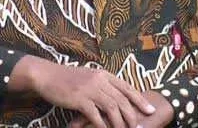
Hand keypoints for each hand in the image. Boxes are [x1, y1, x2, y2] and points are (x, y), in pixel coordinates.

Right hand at [10, 56, 154, 127]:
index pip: (127, 88)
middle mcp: (99, 80)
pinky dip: (102, 125)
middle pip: (122, 99)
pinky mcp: (79, 99)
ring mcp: (89, 89)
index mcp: (104, 74)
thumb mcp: (89, 76)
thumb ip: (103, 84)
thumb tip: (117, 95)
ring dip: (120, 122)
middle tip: (138, 126)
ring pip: (112, 108)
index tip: (150, 110)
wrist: (47, 75)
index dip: (140, 100)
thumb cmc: (67, 78)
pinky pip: (95, 115)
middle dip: (132, 115)